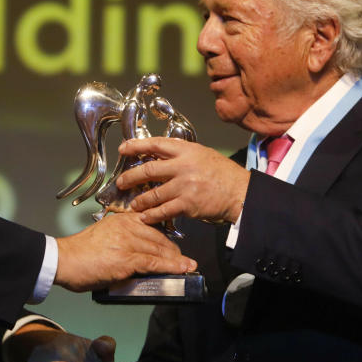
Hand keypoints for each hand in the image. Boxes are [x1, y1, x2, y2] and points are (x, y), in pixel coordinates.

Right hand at [54, 212, 195, 292]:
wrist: (63, 260)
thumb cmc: (80, 253)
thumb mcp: (104, 236)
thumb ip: (123, 239)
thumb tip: (140, 254)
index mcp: (122, 219)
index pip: (152, 225)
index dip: (166, 237)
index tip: (176, 244)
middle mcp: (127, 226)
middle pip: (160, 238)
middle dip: (174, 250)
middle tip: (184, 260)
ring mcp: (128, 242)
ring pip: (160, 250)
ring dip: (177, 260)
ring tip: (187, 266)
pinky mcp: (127, 259)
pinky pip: (155, 262)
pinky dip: (172, 267)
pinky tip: (182, 269)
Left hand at [115, 137, 249, 224]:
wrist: (240, 192)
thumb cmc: (222, 173)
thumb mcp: (202, 154)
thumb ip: (181, 154)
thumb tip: (158, 154)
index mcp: (186, 151)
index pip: (155, 144)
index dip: (135, 146)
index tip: (123, 149)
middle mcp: (182, 166)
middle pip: (148, 170)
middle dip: (130, 177)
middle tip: (120, 182)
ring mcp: (184, 186)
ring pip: (152, 194)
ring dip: (139, 200)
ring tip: (133, 204)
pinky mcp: (187, 204)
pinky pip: (163, 211)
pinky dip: (151, 215)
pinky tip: (145, 217)